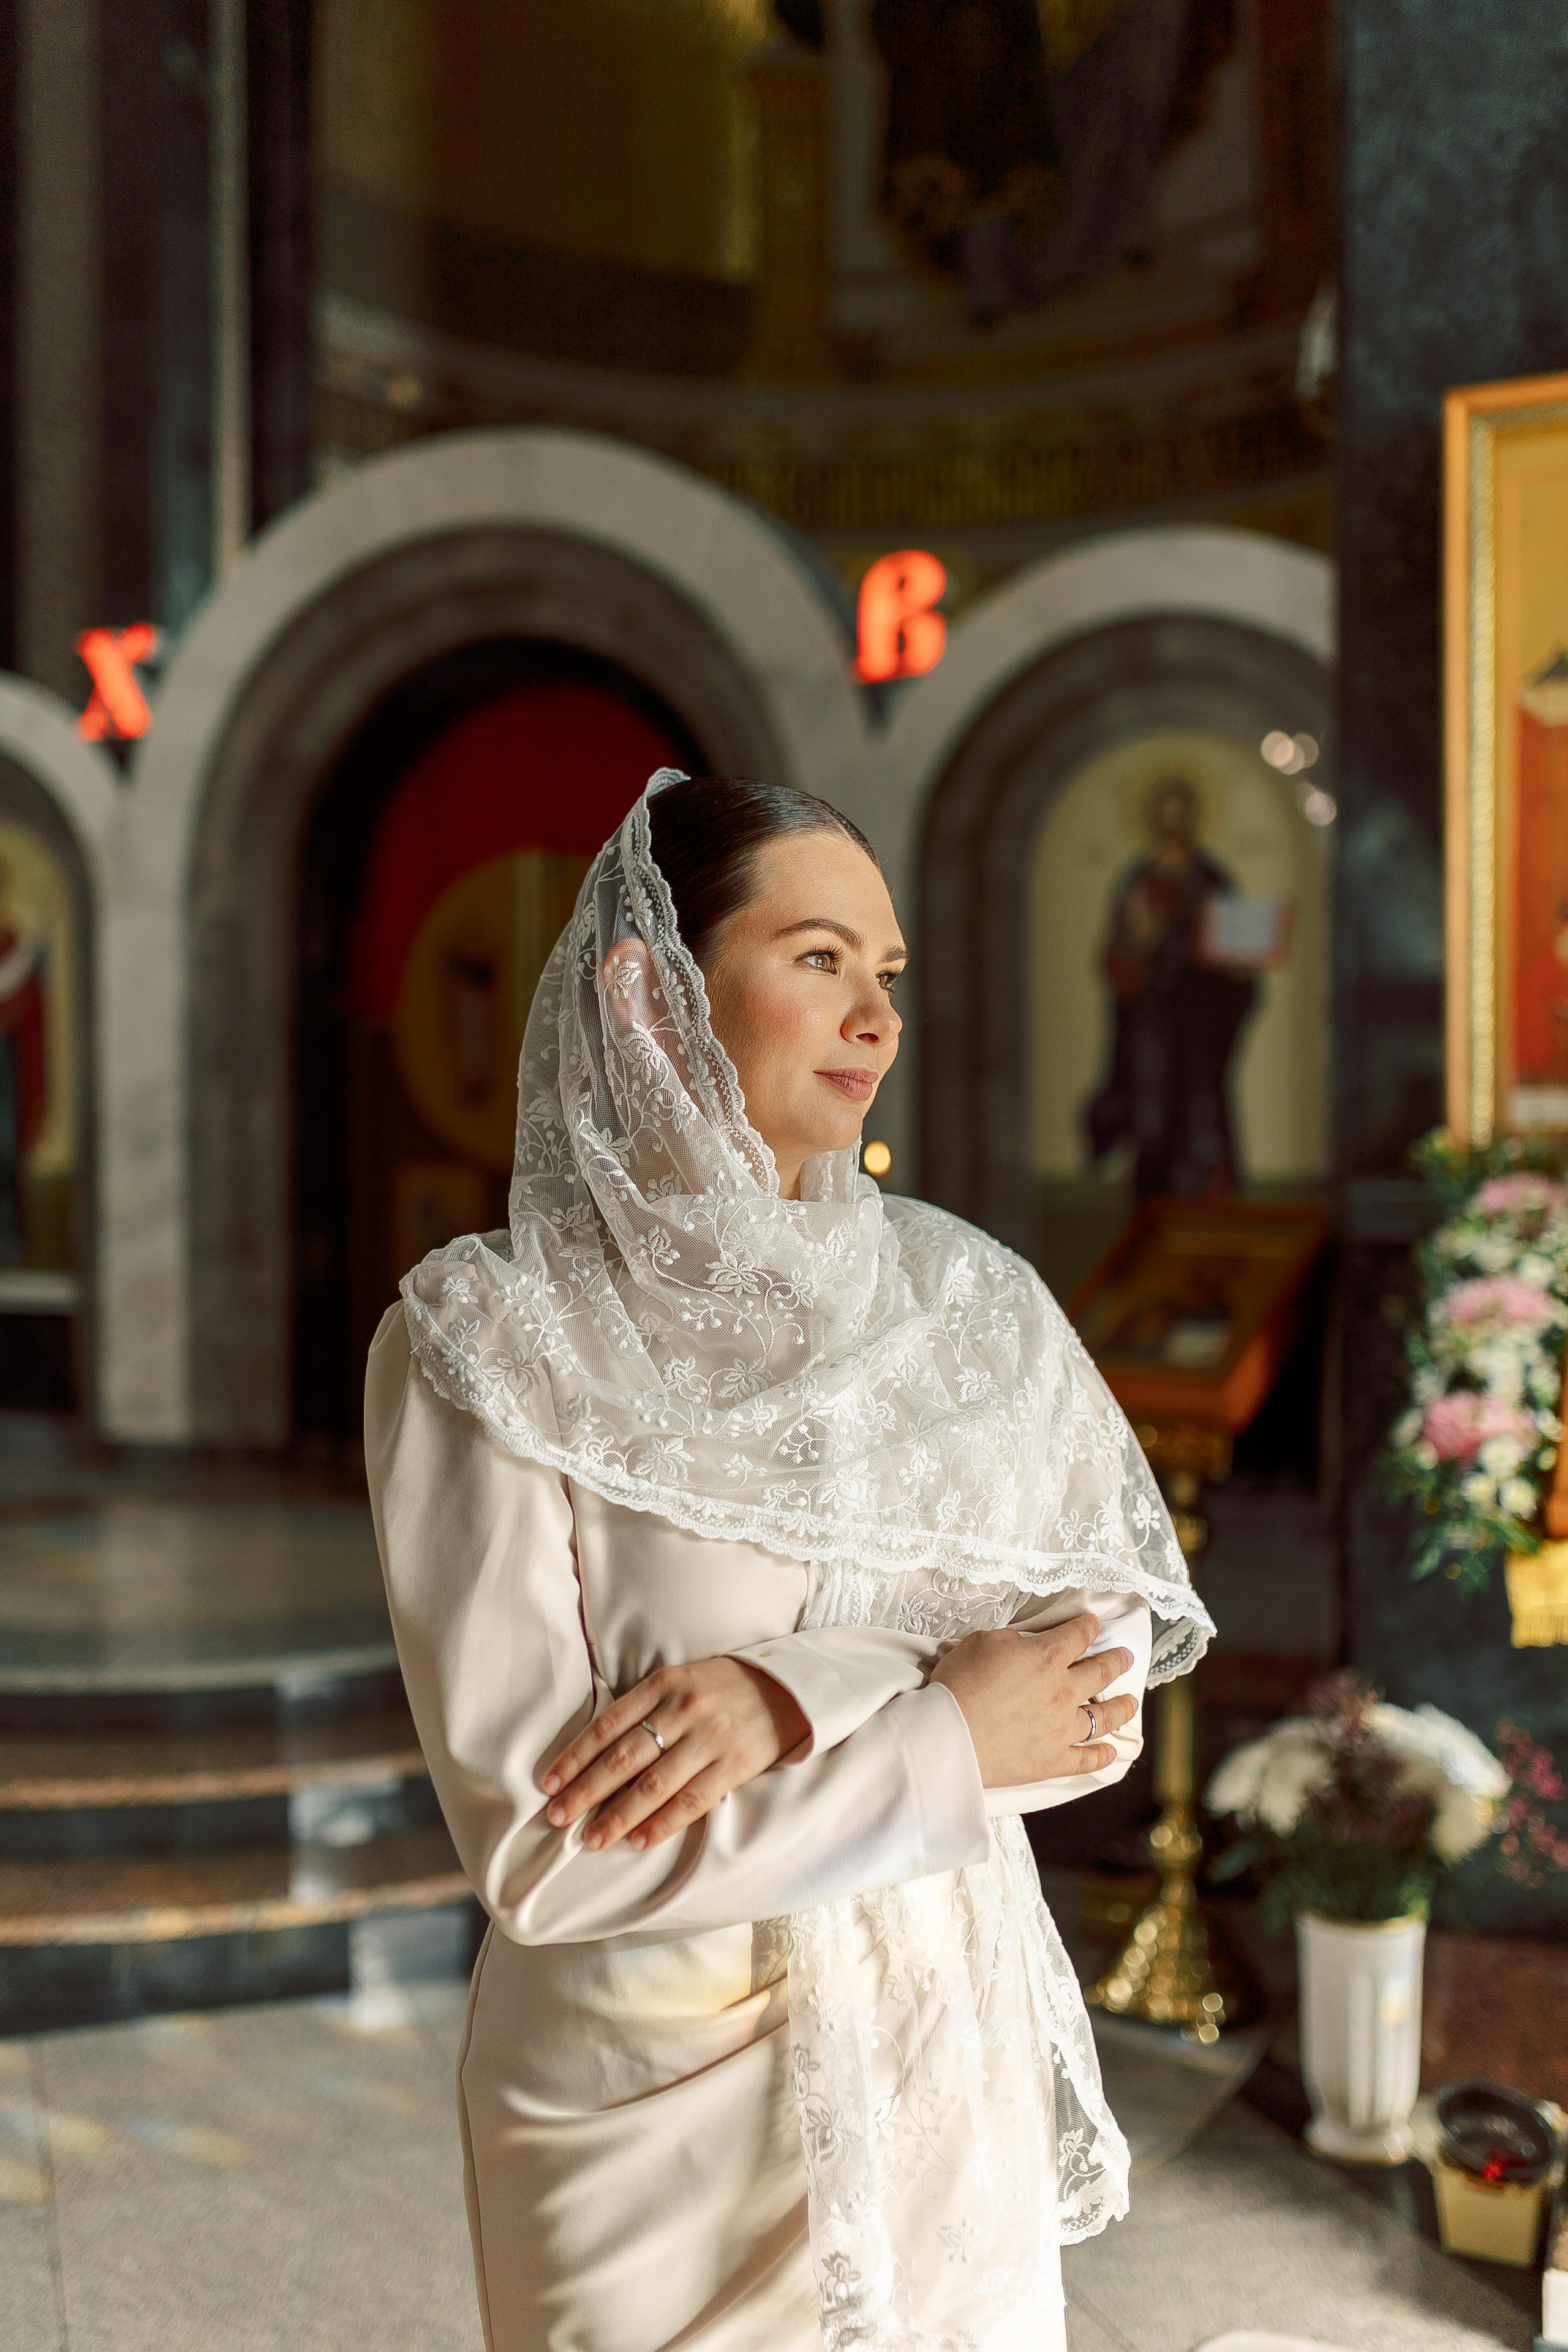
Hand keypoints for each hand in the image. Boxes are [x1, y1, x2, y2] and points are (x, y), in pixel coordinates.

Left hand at [540, 1658, 809, 1852]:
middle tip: (558, 1817)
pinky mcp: (735, 1764)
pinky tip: (639, 1840)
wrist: (786, 1688)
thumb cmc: (722, 1688)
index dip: (575, 1757)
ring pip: (654, 1783)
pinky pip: (693, 1799)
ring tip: (592, 1839)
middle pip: (624, 1757)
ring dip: (618, 1815)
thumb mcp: (680, 1682)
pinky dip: (664, 1822)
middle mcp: (684, 1710)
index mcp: (665, 1685)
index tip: (549, 1784)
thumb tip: (596, 1751)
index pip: (608, 1725)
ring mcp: (710, 1738)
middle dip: (586, 1790)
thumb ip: (644, 1709)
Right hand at [930, 1612, 1136, 1787]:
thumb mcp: (983, 1642)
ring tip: (1131, 1702)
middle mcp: (1064, 1691)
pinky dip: (1103, 1755)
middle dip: (1118, 1660)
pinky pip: (1088, 1759)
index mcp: (1047, 1656)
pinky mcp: (1055, 1760)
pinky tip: (1112, 1751)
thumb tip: (1026, 1645)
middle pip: (1102, 1671)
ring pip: (1105, 1717)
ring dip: (1122, 1707)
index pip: (1078, 1635)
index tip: (1094, 1624)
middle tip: (1126, 1656)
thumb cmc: (960, 1683)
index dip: (1089, 1626)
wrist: (949, 1735)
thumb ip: (1013, 1640)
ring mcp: (1063, 1728)